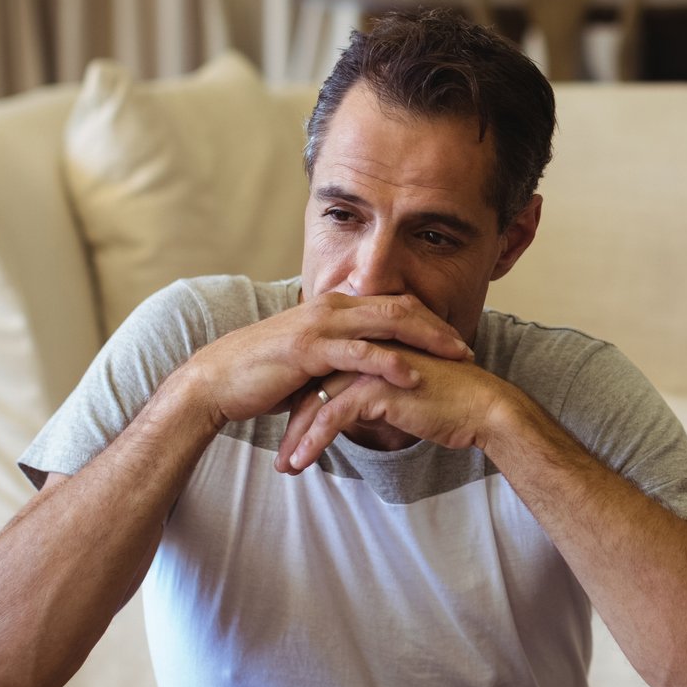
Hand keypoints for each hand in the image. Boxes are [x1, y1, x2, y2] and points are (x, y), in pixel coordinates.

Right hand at [180, 292, 472, 429]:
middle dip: (439, 327)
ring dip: (427, 340)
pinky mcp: (309, 349)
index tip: (455, 341)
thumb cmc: (265, 375)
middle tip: (469, 349)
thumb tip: (369, 373)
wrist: (217, 382)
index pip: (394, 304)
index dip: (429, 321)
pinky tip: (414, 376)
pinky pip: (359, 352)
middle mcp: (333, 307)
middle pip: (401, 307)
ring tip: (456, 357)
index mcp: (336, 306)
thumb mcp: (312, 361)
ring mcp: (321, 324)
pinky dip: (390, 362)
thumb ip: (342, 358)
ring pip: (387, 323)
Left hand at [276, 347, 513, 473]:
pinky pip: (332, 416)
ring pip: (316, 402)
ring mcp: (368, 367)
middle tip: (282, 459)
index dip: (304, 408)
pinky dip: (313, 441)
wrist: (483, 407)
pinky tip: (302, 463)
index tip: (293, 439)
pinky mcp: (374, 388)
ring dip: (297, 439)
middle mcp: (365, 351)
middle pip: (313, 387)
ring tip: (286, 468)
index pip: (324, 376)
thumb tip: (357, 413)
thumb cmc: (450, 403)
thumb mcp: (404, 393)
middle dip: (293, 426)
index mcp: (371, 347)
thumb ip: (378, 394)